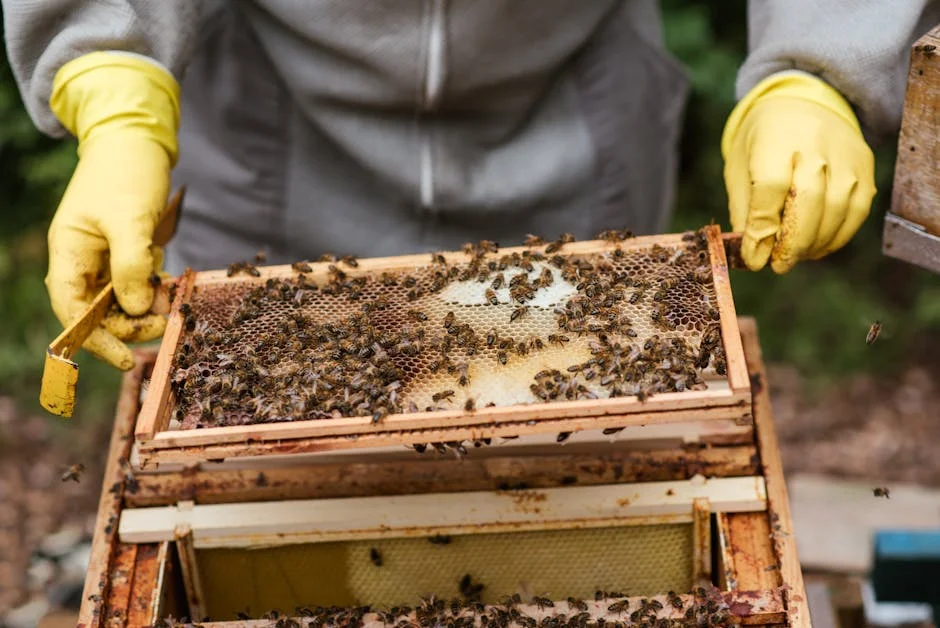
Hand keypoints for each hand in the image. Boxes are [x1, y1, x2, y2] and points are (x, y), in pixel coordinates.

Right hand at [47, 52, 179, 368]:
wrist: (138, 140)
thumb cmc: (127, 173)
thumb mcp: (130, 219)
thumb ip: (131, 265)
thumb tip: (135, 310)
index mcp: (69, 252)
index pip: (72, 309)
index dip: (95, 339)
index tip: (126, 358)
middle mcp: (82, 260)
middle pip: (100, 312)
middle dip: (131, 323)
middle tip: (166, 321)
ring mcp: (105, 257)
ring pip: (122, 301)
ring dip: (146, 307)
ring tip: (171, 296)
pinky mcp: (127, 253)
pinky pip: (138, 284)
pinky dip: (154, 289)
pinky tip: (170, 282)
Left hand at [722, 72, 876, 272]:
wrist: (802, 103)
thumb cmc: (762, 143)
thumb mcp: (740, 167)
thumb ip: (746, 209)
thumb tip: (752, 253)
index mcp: (775, 140)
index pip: (770, 188)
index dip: (763, 228)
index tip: (755, 258)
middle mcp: (815, 145)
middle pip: (809, 201)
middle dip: (792, 242)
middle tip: (778, 265)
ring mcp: (845, 155)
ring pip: (837, 209)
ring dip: (815, 243)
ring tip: (795, 257)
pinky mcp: (865, 165)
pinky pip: (857, 210)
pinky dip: (838, 236)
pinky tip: (818, 247)